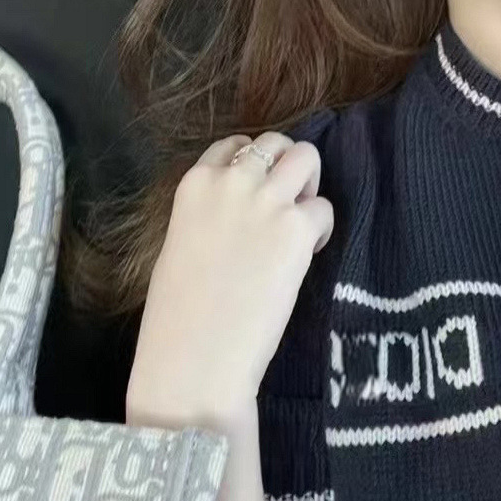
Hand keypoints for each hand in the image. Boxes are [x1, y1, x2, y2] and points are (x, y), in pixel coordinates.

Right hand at [125, 132, 333, 434]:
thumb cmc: (176, 315)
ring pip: (307, 157)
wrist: (194, 357)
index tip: (257, 195)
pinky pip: (324, 210)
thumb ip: (208, 214)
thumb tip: (236, 215)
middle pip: (276, 143)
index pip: (234, 146)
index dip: (253, 167)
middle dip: (287, 169)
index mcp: (194, 183)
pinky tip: (306, 258)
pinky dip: (321, 231)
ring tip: (301, 224)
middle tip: (287, 208)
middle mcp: (232, 181)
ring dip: (310, 186)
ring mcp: (267, 201)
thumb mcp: (180, 244)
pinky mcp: (296, 229)